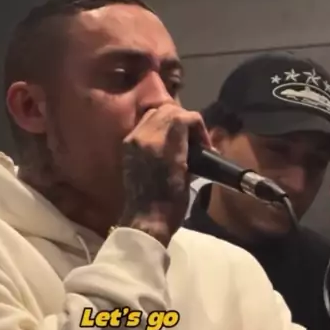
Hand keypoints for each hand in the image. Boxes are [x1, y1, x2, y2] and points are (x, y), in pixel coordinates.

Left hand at [120, 104, 210, 245]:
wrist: (146, 218)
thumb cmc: (172, 202)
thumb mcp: (189, 174)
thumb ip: (192, 151)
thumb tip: (201, 145)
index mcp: (164, 145)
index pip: (184, 117)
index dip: (198, 126)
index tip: (203, 143)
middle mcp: (146, 137)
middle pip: (168, 110)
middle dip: (184, 119)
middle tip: (192, 137)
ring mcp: (133, 140)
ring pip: (154, 114)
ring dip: (169, 121)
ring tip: (178, 138)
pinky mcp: (127, 147)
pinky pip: (143, 126)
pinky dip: (155, 128)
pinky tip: (163, 143)